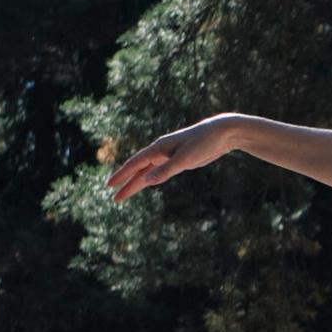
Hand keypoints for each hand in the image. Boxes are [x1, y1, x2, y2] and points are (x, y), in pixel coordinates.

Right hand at [108, 113, 244, 201]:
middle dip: (127, 184)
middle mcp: (161, 151)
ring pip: (149, 172)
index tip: (110, 185)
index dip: (122, 175)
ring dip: (137, 183)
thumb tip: (146, 181)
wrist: (221, 133)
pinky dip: (150, 178)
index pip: (135, 163)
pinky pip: (159, 171)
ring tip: (125, 195)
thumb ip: (165, 170)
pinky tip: (146, 182)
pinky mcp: (179, 160)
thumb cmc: (203, 143)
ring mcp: (169, 155)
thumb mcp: (184, 159)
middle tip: (115, 197)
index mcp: (159, 148)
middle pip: (139, 170)